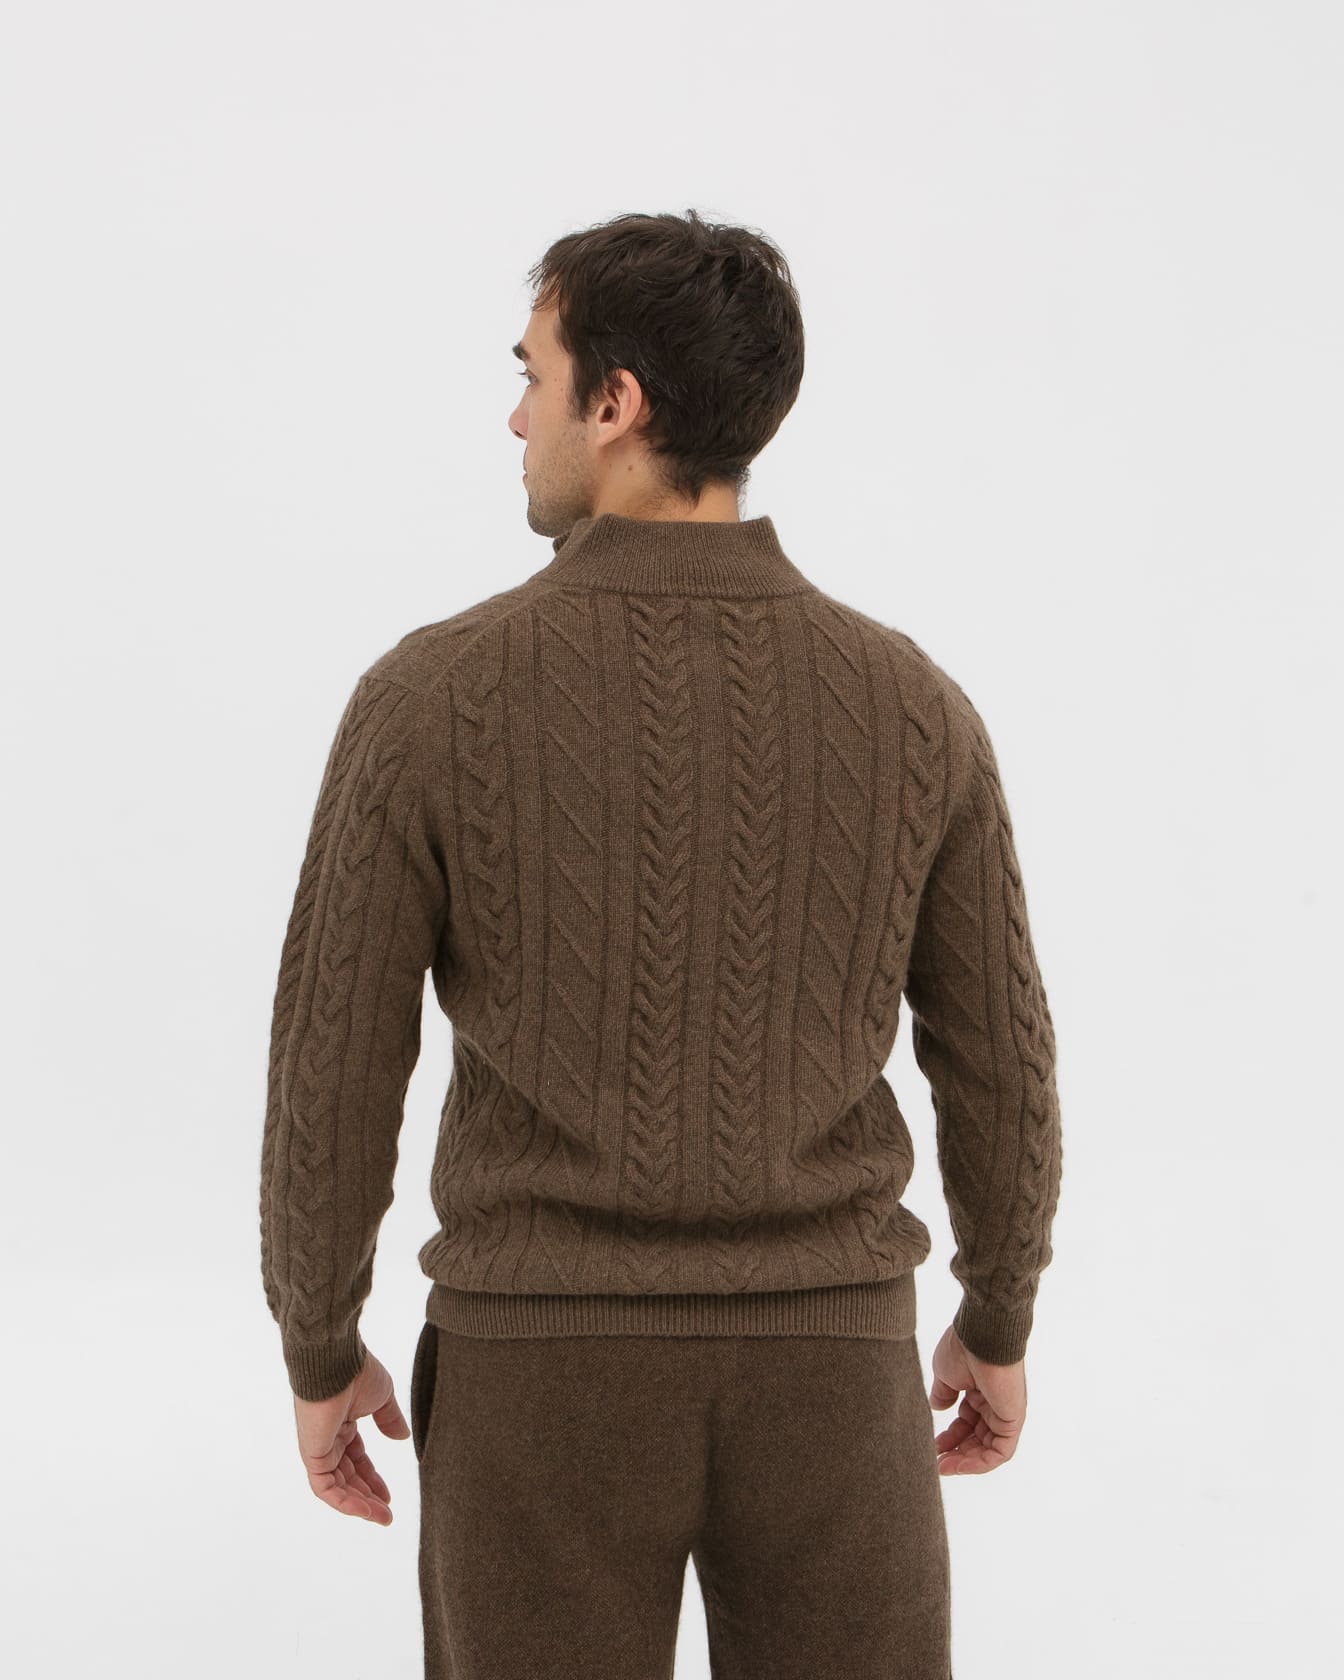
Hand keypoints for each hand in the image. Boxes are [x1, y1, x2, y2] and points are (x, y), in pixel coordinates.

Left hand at [292, 1348, 411, 1523]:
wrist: (336, 1361)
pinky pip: (325, 1488)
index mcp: (343, 1424)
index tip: (389, 1495)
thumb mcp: (382, 1397)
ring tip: (382, 1517)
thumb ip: (390, 1419)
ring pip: (337, 1487)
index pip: (356, 1459)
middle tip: (387, 1515)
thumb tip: (402, 1438)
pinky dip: (344, 1502)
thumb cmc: (358, 1372)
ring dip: (359, 1505)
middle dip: (368, 1497)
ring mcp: (319, 1448)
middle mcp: (328, 1438)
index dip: (373, 1478)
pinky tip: (365, 1510)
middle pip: (347, 1477)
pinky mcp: (312, 1455)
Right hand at [927, 1323, 1026, 1474]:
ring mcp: (1005, 1412)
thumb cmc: (963, 1349)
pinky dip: (980, 1462)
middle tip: (937, 1461)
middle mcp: (995, 1403)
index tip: (933, 1445)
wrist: (982, 1336)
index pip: (967, 1421)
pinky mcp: (1013, 1420)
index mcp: (980, 1390)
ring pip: (988, 1448)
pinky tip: (959, 1465)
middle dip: (956, 1451)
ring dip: (966, 1461)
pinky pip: (1000, 1452)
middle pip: (977, 1437)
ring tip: (944, 1467)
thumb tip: (938, 1407)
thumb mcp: (945, 1374)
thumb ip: (943, 1393)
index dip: (950, 1436)